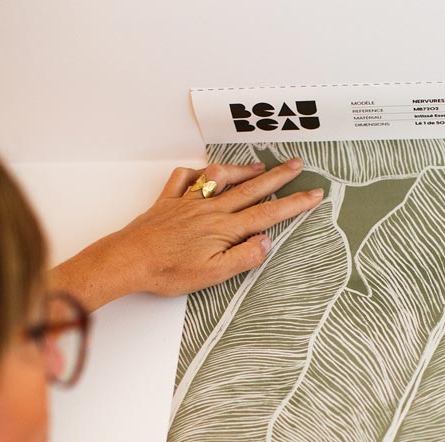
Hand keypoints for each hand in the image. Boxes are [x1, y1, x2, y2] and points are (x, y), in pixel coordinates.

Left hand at [49, 159, 322, 310]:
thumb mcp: (213, 274)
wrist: (129, 259)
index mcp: (225, 228)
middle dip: (278, 177)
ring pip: (222, 178)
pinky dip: (198, 172)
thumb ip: (243, 257)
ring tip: (259, 166)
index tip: (314, 194)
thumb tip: (267, 241)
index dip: (294, 204)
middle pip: (251, 189)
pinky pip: (186, 178)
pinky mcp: (169, 201)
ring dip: (243, 170)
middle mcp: (210, 209)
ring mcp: (189, 202)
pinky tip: (205, 173)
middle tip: (297, 164)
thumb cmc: (169, 271)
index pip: (268, 213)